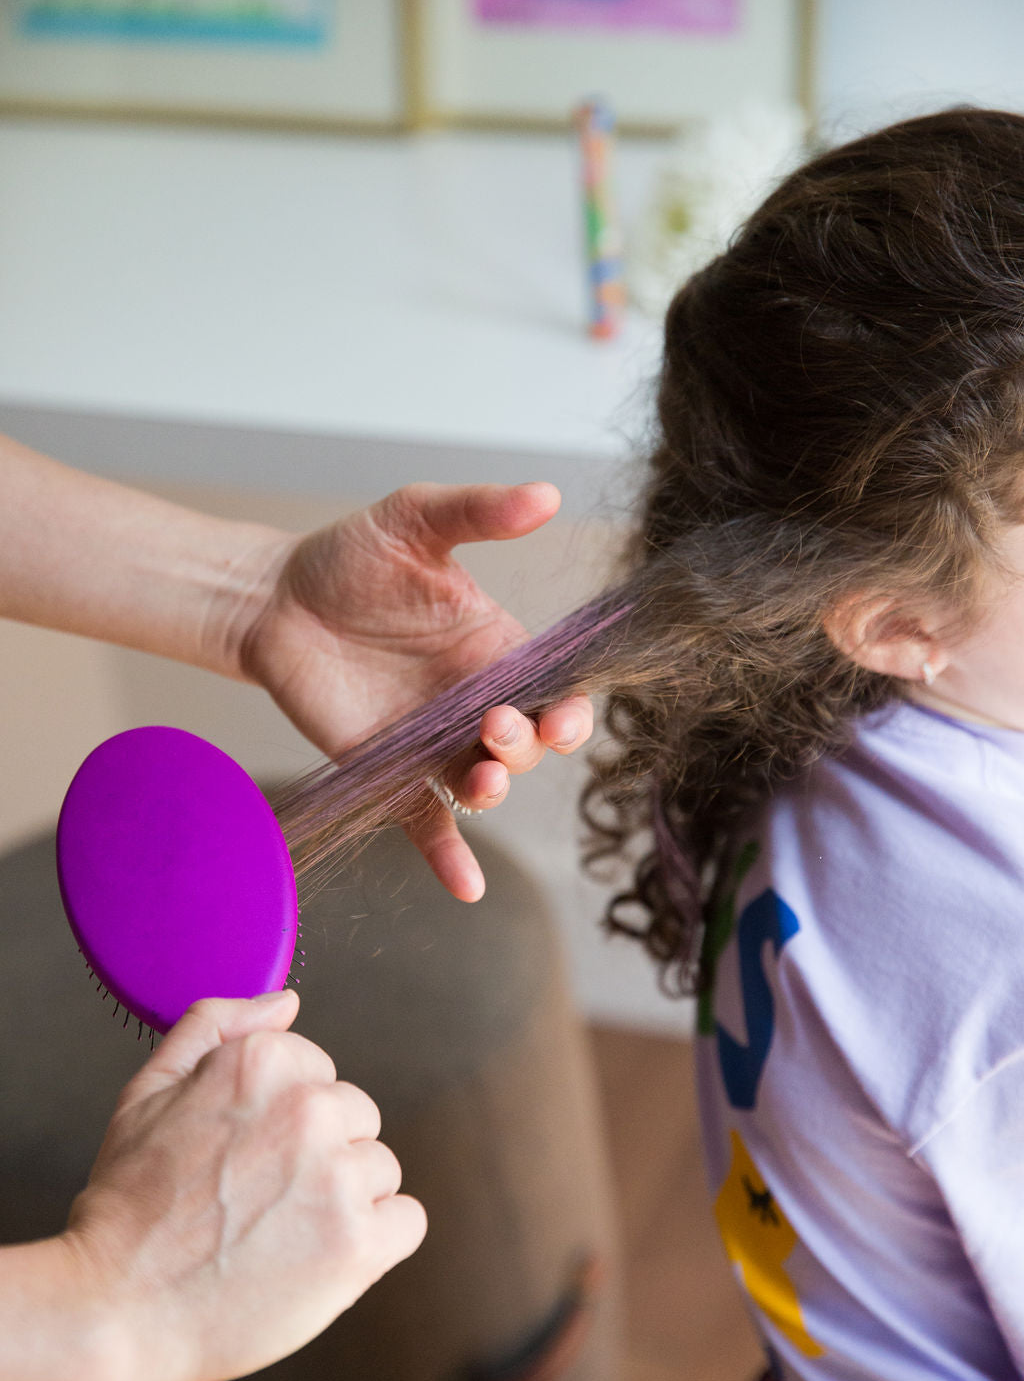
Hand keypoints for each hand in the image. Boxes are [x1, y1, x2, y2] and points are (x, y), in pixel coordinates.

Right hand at [58, 992, 424, 1380]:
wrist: (112, 1310)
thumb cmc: (128, 1206)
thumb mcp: (148, 1090)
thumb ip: (216, 1026)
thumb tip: (286, 1001)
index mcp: (263, 1062)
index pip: (323, 1076)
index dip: (282, 1123)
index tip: (243, 1158)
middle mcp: (310, 1109)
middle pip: (358, 1120)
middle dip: (318, 1157)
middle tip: (255, 1202)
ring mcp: (338, 1176)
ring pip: (381, 1171)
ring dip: (344, 1201)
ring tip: (278, 1235)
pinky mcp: (359, 1242)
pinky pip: (407, 1221)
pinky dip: (375, 1244)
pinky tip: (317, 1259)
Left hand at [237, 481, 593, 899]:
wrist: (273, 600)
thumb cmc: (350, 557)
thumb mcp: (416, 520)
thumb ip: (479, 512)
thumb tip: (548, 494)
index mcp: (498, 648)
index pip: (557, 688)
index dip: (572, 707)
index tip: (562, 711)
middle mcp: (476, 701)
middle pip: (528, 743)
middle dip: (527, 745)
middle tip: (496, 725)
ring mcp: (434, 741)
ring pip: (484, 783)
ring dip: (494, 789)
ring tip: (479, 777)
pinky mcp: (389, 772)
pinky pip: (427, 823)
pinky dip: (449, 857)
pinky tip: (466, 886)